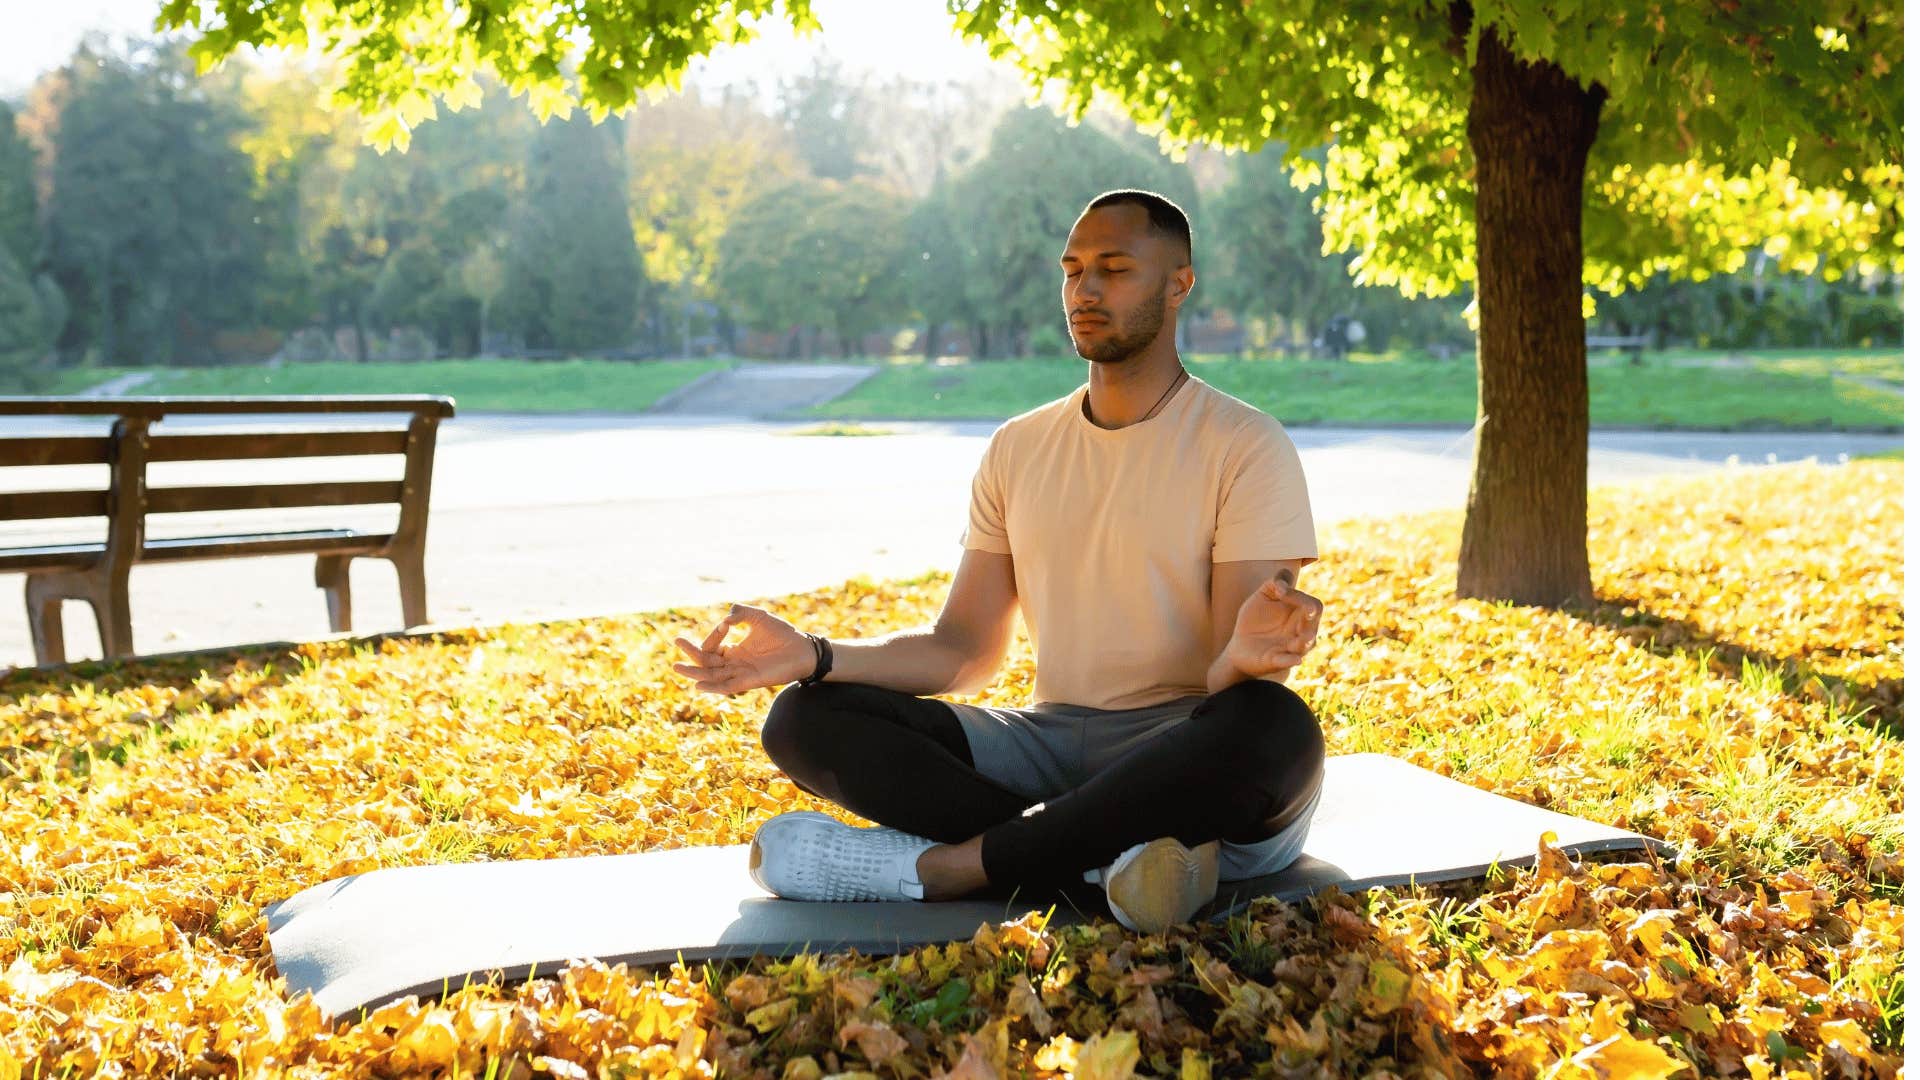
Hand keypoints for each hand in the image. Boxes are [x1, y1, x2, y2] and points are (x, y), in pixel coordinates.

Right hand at [670, 603, 815, 695]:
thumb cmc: (784, 634)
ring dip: (695, 672)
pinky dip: (714, 687)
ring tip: (677, 667)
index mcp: (736, 650)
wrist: (804, 649)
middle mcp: (735, 664)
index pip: (714, 647)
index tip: (724, 624)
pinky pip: (728, 687)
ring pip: (713, 676)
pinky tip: (699, 684)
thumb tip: (725, 619)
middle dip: (691, 654)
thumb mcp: (759, 617)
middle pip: (707, 662)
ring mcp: (742, 673)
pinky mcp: (751, 681)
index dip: (713, 636)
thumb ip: (741, 613)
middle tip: (677, 642)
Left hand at [1222, 569, 1322, 678]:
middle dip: (1311, 619)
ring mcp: (1289, 649)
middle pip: (1314, 625)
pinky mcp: (1275, 661)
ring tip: (1305, 637)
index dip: (1300, 597)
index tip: (1280, 591)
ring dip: (1305, 641)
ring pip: (1304, 646)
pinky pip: (1286, 662)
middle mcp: (1300, 633)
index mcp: (1300, 615)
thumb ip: (1275, 583)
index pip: (1313, 606)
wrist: (1239, 645)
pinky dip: (1290, 660)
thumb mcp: (1263, 596)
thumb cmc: (1255, 619)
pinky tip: (1295, 660)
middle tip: (1308, 611)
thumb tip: (1283, 584)